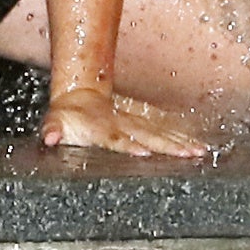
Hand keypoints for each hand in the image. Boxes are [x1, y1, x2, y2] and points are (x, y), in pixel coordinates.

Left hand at [39, 83, 205, 161]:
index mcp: (103, 129)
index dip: (129, 145)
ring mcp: (136, 124)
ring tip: (200, 152)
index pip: (118, 139)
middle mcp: (124, 126)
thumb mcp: (54, 121)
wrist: (81, 94)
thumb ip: (52, 129)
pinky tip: (200, 147)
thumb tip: (49, 137)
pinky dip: (183, 139)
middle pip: (150, 137)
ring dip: (181, 143)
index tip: (144, 152)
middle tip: (188, 155)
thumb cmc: (68, 114)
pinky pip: (166, 133)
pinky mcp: (144, 125)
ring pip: (162, 134)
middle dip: (169, 146)